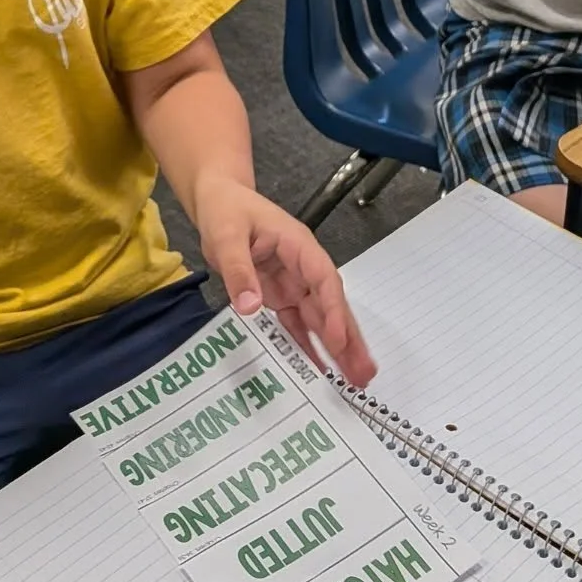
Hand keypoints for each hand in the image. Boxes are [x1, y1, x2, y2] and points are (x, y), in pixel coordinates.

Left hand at [194, 178, 375, 387]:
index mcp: (298, 246)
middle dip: (348, 338)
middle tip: (364, 372)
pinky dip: (308, 347)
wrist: (217, 201)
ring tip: (355, 380)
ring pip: (319, 319)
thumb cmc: (226, 210)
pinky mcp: (279, 296)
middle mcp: (302, 268)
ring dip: (336, 348)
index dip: (333, 311)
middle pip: (330, 304)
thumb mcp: (227, 236)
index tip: (338, 341)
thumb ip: (238, 270)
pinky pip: (296, 324)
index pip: (323, 280)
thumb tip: (250, 307)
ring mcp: (292, 284)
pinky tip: (320, 371)